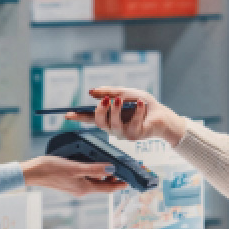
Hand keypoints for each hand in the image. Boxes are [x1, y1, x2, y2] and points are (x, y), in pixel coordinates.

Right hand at [21, 155, 127, 195]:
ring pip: (95, 182)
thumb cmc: (51, 169)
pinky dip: (93, 172)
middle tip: (124, 168)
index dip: (121, 183)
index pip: (109, 188)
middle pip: (103, 185)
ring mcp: (76, 187)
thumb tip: (112, 170)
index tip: (131, 179)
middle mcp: (82, 190)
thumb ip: (94, 169)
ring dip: (104, 174)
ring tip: (111, 164)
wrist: (33, 172)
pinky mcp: (70, 182)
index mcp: (85, 188)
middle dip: (115, 178)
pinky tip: (93, 164)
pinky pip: (87, 178)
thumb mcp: (75, 167)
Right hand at [69, 88, 188, 146]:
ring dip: (117, 111)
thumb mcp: (125, 92)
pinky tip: (140, 103)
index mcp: (109, 117)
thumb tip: (91, 92)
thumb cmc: (143, 104)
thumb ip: (109, 92)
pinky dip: (137, 111)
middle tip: (105, 99)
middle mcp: (113, 127)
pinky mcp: (135, 136)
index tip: (67, 115)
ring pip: (114, 125)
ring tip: (120, 99)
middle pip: (100, 122)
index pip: (91, 117)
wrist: (161, 114)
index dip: (79, 117)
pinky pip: (133, 124)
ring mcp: (124, 134)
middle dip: (100, 111)